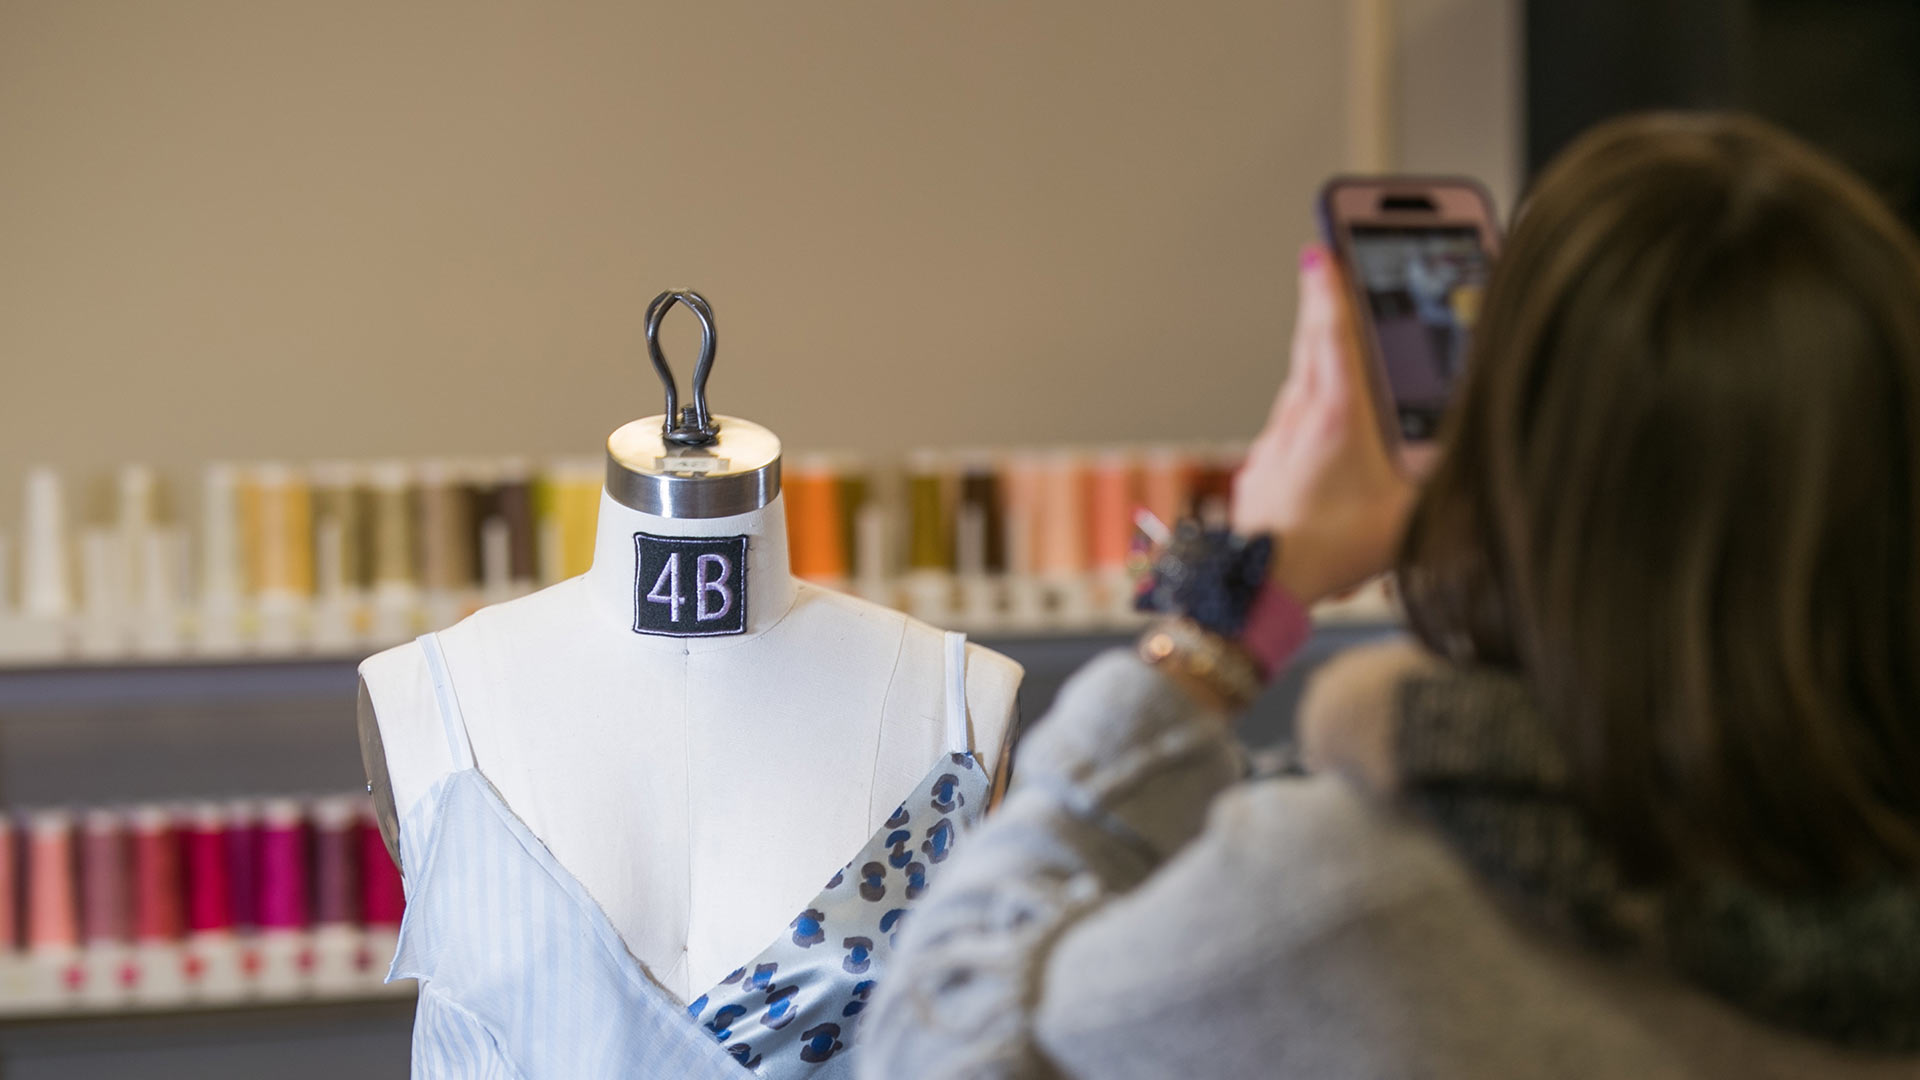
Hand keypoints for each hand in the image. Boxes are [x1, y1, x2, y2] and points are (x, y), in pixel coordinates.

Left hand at [1231, 244, 1415, 605]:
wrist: (1260, 586)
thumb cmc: (1331, 552)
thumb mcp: (1411, 515)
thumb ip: (1446, 481)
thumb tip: (1475, 459)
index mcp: (1338, 415)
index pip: (1333, 332)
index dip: (1331, 286)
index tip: (1323, 248)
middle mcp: (1299, 418)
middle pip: (1310, 346)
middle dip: (1322, 306)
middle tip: (1325, 269)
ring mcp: (1275, 442)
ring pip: (1297, 385)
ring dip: (1315, 361)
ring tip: (1333, 345)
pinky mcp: (1261, 468)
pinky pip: (1287, 426)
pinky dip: (1305, 412)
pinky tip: (1320, 429)